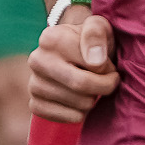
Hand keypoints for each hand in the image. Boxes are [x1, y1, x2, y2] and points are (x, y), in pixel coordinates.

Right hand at [29, 6, 117, 124]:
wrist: (73, 55)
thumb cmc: (91, 41)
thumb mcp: (99, 27)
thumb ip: (96, 33)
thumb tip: (95, 61)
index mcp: (51, 38)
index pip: (93, 66)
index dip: (109, 70)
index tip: (110, 67)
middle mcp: (37, 60)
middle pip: (82, 86)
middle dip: (104, 88)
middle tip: (109, 81)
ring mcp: (33, 84)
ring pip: (79, 106)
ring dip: (94, 100)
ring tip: (93, 86)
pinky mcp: (35, 104)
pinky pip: (68, 118)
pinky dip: (82, 113)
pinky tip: (81, 100)